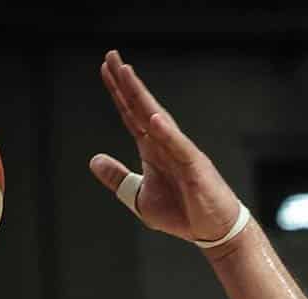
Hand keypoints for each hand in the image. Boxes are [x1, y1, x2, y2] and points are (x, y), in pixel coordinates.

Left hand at [86, 51, 248, 246]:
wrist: (213, 232)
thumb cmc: (183, 213)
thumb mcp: (140, 197)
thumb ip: (118, 178)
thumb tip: (94, 160)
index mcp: (152, 150)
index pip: (131, 115)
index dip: (118, 93)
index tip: (105, 69)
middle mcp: (166, 145)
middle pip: (142, 108)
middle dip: (126, 83)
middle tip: (111, 56)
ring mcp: (182, 153)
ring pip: (159, 119)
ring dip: (143, 97)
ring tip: (127, 74)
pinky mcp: (195, 168)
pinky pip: (180, 147)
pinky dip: (167, 133)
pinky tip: (154, 117)